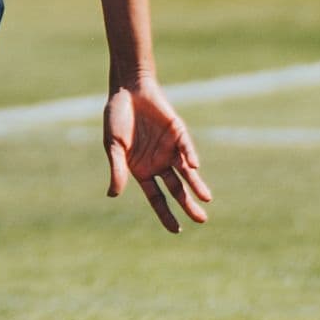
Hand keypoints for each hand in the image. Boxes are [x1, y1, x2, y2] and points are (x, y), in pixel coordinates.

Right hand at [105, 80, 211, 232]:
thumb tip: (113, 195)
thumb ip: (117, 169)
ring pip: (186, 173)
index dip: (165, 213)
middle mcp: (158, 163)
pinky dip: (190, 157)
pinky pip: (186, 148)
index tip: (176, 229)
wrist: (128, 90)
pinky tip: (193, 167)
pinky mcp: (178, 133)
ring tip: (206, 200)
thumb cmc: (116, 118)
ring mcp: (169, 149)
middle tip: (201, 220)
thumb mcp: (113, 146)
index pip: (157, 197)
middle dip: (187, 205)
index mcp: (141, 170)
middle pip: (176, 189)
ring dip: (196, 186)